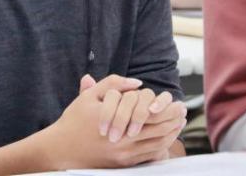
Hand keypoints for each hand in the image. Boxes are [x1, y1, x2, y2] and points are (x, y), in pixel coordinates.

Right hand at [41, 75, 183, 169]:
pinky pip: (149, 155)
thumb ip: (114, 84)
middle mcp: (124, 140)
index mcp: (117, 121)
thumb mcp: (90, 96)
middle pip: (157, 129)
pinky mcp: (124, 163)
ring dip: (171, 133)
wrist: (62, 149)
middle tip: (183, 110)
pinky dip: (162, 146)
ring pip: (156, 143)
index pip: (150, 114)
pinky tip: (167, 138)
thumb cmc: (75, 120)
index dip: (165, 108)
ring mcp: (125, 154)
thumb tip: (137, 83)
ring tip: (180, 123)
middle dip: (173, 119)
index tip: (176, 101)